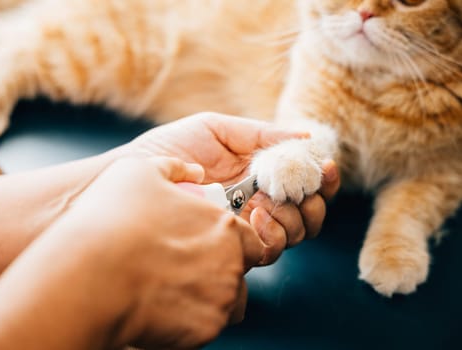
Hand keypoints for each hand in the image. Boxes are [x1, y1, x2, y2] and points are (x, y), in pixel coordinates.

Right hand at [0, 157, 264, 349]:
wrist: (89, 275)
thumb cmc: (113, 219)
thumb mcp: (140, 170)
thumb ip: (174, 167)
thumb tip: (190, 169)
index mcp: (224, 225)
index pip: (250, 236)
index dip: (231, 238)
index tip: (207, 239)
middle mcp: (230, 263)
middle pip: (240, 269)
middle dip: (221, 266)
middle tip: (187, 263)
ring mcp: (219, 299)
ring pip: (228, 300)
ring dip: (209, 293)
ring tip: (172, 285)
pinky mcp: (202, 331)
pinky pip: (206, 325)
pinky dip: (191, 319)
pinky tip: (161, 304)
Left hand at [125, 112, 340, 262]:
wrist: (135, 175)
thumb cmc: (171, 148)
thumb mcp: (217, 130)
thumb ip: (261, 135)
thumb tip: (308, 139)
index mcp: (259, 175)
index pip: (303, 182)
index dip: (323, 179)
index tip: (326, 167)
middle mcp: (258, 203)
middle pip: (308, 213)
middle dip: (314, 202)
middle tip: (297, 188)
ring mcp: (246, 226)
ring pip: (295, 234)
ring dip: (294, 217)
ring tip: (266, 201)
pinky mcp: (231, 246)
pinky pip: (269, 249)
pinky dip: (273, 234)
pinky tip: (253, 215)